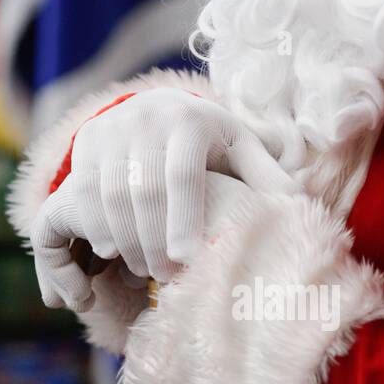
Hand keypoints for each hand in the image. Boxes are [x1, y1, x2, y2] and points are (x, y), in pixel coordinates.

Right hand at [30, 87, 294, 311]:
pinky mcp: (87, 141)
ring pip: (110, 193)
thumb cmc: (211, 142)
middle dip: (153, 239)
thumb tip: (299, 200)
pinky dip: (97, 226)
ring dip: (124, 239)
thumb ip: (265, 174)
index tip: (185, 260)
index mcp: (190, 120)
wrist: (160, 106)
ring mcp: (111, 128)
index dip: (183, 219)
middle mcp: (146, 118)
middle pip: (143, 189)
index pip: (182, 175)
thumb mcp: (241, 150)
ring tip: (143, 270)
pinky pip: (84, 191)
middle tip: (166, 277)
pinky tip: (113, 251)